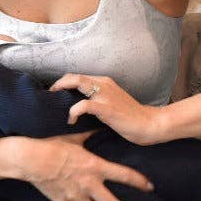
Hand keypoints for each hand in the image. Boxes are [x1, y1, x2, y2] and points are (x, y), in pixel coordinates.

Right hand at [14, 131, 154, 200]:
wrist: (31, 160)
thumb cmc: (53, 146)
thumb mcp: (74, 138)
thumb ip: (89, 135)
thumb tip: (99, 125)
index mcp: (95, 167)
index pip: (124, 175)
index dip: (139, 182)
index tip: (150, 187)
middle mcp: (89, 185)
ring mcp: (76, 196)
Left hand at [48, 74, 163, 145]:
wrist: (150, 125)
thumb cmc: (131, 118)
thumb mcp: (112, 103)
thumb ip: (98, 100)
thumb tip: (78, 106)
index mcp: (105, 82)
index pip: (78, 76)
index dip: (64, 82)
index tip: (55, 94)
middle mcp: (104, 84)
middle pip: (74, 76)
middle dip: (58, 84)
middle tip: (50, 96)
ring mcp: (105, 95)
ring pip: (77, 82)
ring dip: (62, 90)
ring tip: (54, 104)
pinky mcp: (106, 108)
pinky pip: (83, 105)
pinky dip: (73, 112)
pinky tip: (71, 120)